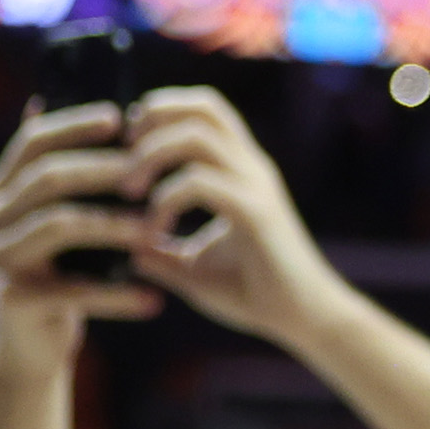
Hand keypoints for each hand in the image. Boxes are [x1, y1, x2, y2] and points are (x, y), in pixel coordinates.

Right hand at [0, 101, 167, 372]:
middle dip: (105, 170)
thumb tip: (90, 106)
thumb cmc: (64, 270)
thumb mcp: (64, 218)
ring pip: (59, 226)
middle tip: (156, 172)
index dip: (75, 125)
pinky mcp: (15, 298)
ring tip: (160, 232)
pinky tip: (155, 300)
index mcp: (5, 188)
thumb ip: (72, 175)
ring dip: (114, 226)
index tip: (123, 116)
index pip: (34, 141)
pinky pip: (73, 291)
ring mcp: (0, 256)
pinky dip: (117, 295)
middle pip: (49, 178)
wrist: (35, 341)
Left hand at [122, 87, 345, 348]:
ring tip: (129, 190)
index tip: (129, 145)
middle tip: (125, 157)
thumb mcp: (196, 270)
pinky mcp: (256, 213)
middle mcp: (251, 169)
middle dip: (153, 120)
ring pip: (196, 135)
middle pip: (202, 107)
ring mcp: (256, 187)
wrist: (304, 322)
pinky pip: (198, 182)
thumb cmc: (256, 295)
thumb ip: (164, 254)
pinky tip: (153, 231)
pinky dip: (164, 200)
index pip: (204, 111)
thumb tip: (128, 250)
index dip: (162, 112)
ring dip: (151, 155)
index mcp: (241, 171)